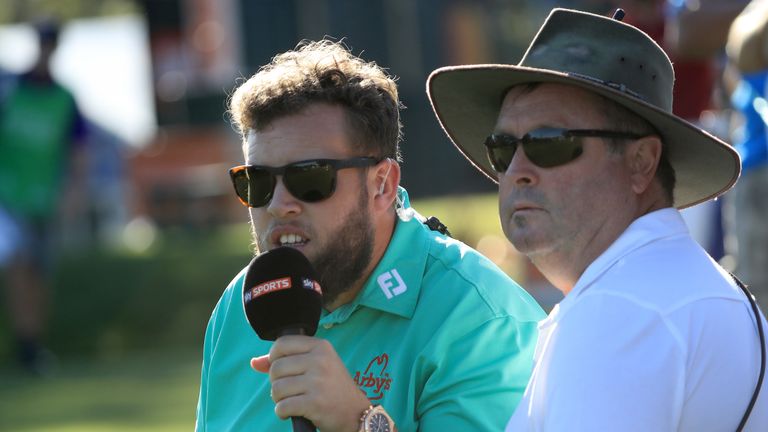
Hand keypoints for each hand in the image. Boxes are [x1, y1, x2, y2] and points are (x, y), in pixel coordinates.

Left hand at [251, 335, 370, 431]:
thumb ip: (286, 361)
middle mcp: (320, 361)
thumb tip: (255, 363)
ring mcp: (318, 382)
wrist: (355, 413)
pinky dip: (283, 412)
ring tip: (292, 400)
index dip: (273, 357)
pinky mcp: (315, 403)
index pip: (281, 344)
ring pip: (276, 389)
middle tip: (290, 389)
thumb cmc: (332, 388)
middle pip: (276, 367)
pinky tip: (294, 411)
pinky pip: (282, 407)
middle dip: (276, 382)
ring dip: (279, 399)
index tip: (282, 369)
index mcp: (321, 346)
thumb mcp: (316, 366)